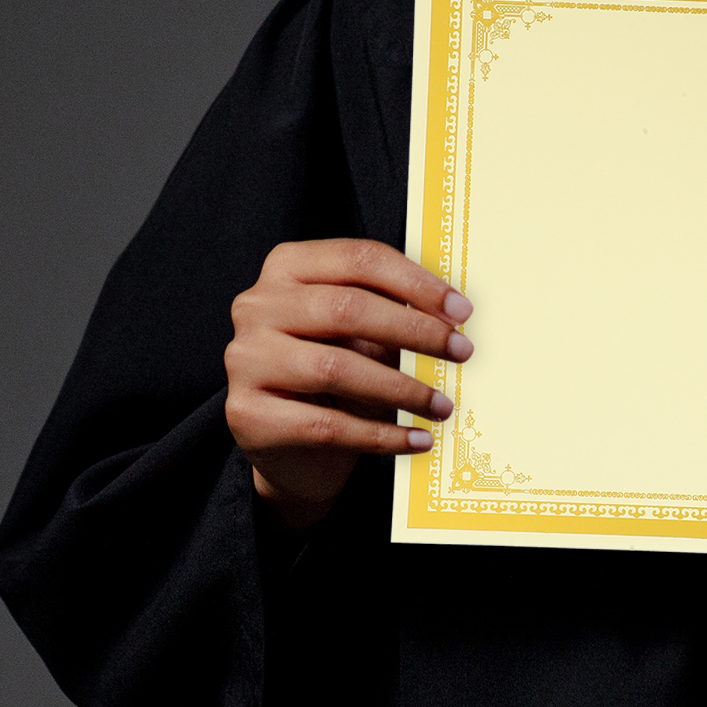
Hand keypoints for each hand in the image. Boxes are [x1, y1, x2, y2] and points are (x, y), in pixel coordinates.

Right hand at [224, 239, 472, 527]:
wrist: (289, 446)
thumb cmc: (334, 371)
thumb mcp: (362, 332)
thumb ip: (393, 312)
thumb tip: (452, 314)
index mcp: (287, 267)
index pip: (358, 260)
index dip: (415, 282)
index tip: (461, 309)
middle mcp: (257, 307)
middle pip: (347, 308)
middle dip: (415, 331)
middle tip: (462, 351)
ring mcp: (245, 360)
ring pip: (336, 368)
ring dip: (402, 388)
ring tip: (442, 404)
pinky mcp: (248, 415)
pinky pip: (327, 426)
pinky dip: (381, 435)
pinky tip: (417, 438)